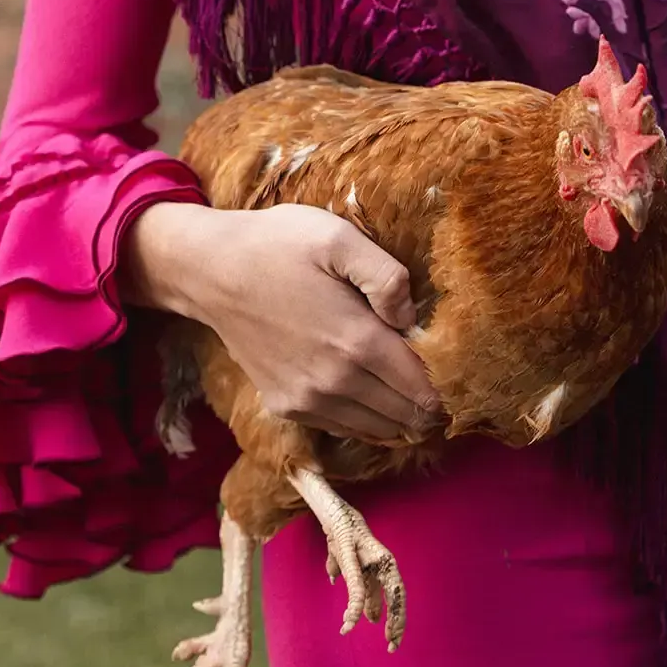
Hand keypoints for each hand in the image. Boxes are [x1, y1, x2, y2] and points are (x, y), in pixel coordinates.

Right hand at [123, 202, 441, 445]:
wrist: (210, 271)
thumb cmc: (278, 245)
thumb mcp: (338, 237)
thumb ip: (387, 276)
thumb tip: (411, 317)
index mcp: (356, 341)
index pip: (421, 386)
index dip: (444, 385)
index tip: (456, 373)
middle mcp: (334, 382)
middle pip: (405, 415)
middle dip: (427, 404)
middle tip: (438, 384)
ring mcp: (307, 400)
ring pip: (377, 429)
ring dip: (400, 417)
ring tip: (410, 391)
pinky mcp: (286, 406)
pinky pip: (343, 428)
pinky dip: (366, 420)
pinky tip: (372, 395)